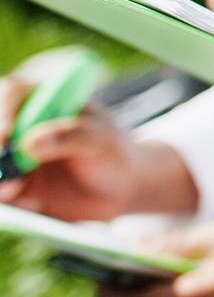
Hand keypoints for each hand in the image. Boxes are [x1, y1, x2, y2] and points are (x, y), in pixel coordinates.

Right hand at [0, 76, 194, 219]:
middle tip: (2, 168)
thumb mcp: (101, 140)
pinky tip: (35, 203)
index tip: (7, 134)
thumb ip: (71, 137)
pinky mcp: (14, 185)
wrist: (120, 190)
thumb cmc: (114, 153)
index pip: (12, 92)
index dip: (4, 110)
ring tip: (17, 190)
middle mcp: (22, 125)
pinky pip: (2, 193)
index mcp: (45, 99)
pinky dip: (10, 198)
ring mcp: (14, 156)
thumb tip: (30, 142)